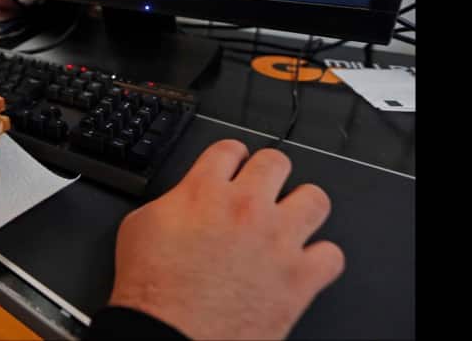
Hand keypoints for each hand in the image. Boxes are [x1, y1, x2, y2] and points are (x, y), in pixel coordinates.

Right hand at [109, 140, 343, 338]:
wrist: (167, 334)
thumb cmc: (150, 290)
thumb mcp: (140, 226)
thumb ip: (171, 202)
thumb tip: (183, 200)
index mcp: (204, 191)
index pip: (229, 149)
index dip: (231, 156)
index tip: (233, 164)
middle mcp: (245, 208)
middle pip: (275, 162)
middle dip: (268, 172)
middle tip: (263, 187)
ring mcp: (277, 241)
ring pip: (315, 199)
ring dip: (302, 207)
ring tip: (291, 219)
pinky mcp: (299, 278)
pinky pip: (332, 255)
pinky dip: (320, 259)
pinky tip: (304, 263)